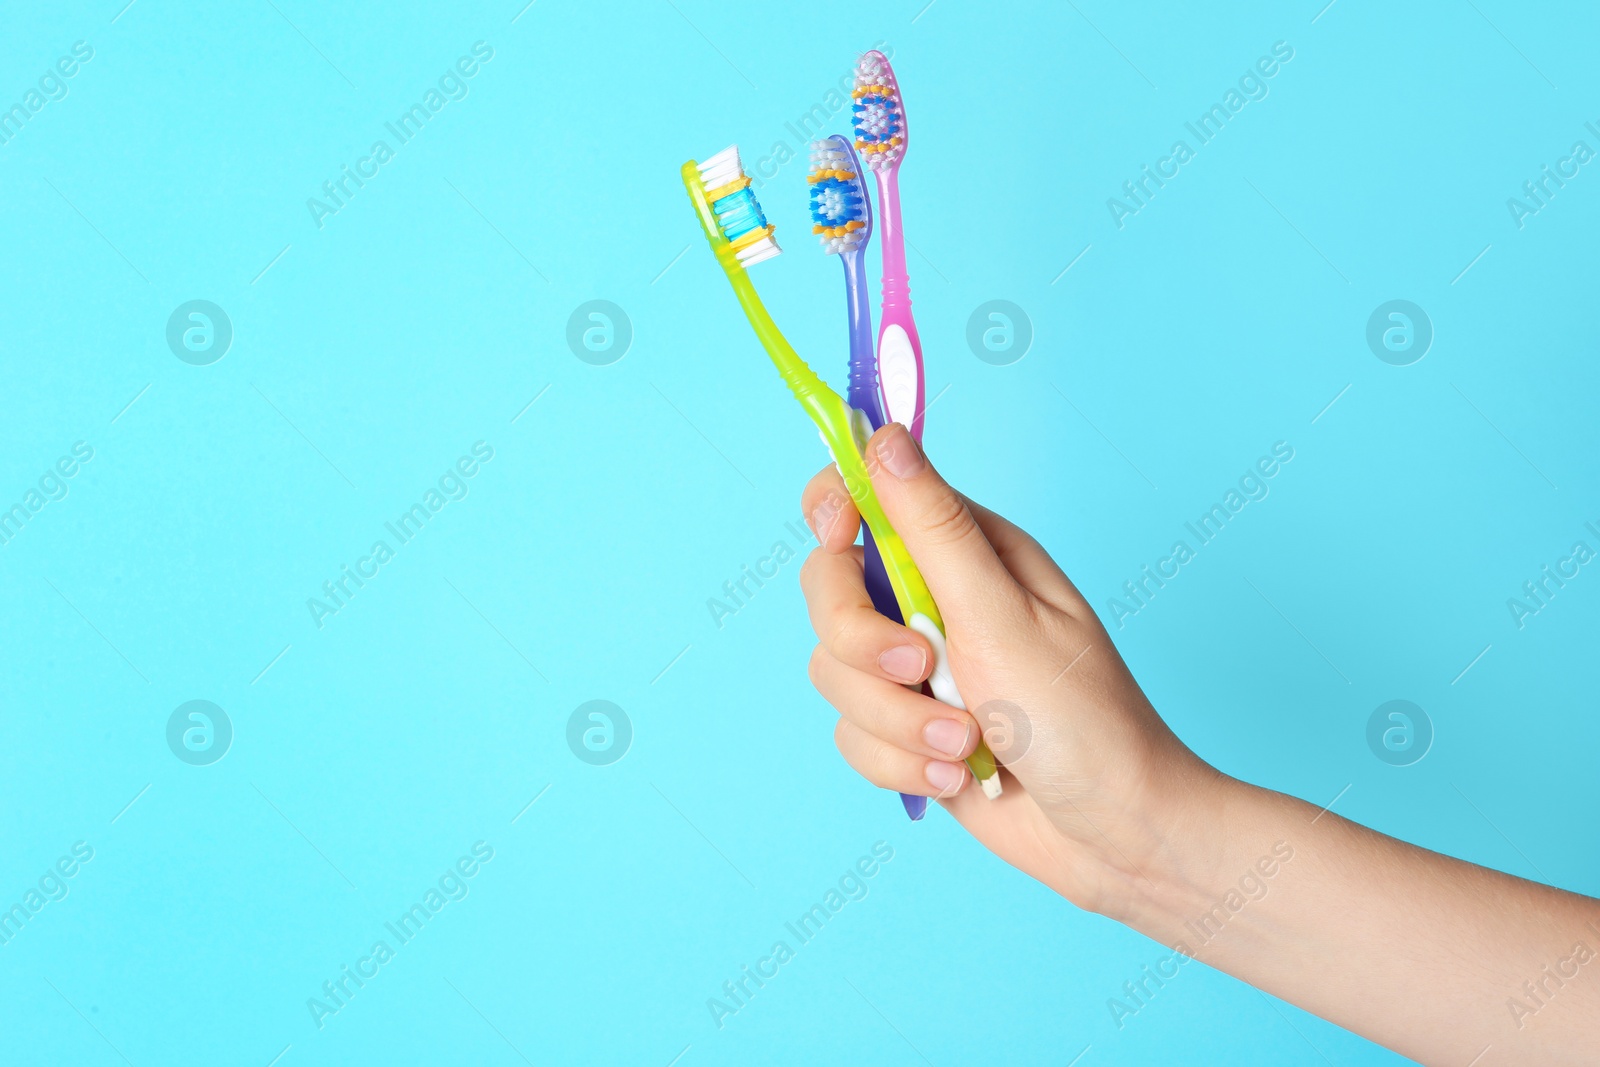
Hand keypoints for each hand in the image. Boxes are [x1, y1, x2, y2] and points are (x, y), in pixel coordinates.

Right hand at [800, 422, 1218, 916]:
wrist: (1114, 834)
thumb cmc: (1082, 718)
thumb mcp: (1002, 614)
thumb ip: (933, 527)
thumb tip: (884, 436)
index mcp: (965, 549)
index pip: (866, 495)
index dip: (834, 506)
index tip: (836, 535)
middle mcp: (933, 599)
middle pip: (828, 588)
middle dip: (863, 643)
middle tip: (921, 666)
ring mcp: (915, 667)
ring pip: (834, 671)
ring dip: (898, 721)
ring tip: (967, 745)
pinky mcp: (904, 729)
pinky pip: (851, 735)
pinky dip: (901, 764)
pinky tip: (961, 776)